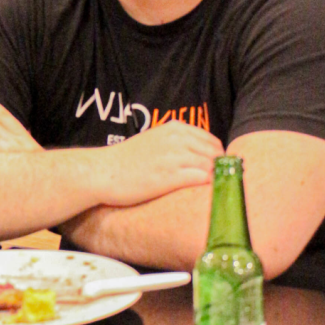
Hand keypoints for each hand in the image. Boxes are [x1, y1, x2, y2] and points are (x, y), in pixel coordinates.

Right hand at [107, 120, 223, 205]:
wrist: (103, 172)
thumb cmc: (126, 161)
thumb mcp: (153, 141)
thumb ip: (176, 143)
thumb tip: (198, 155)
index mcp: (174, 128)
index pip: (212, 140)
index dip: (218, 157)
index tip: (217, 171)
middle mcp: (177, 139)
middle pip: (215, 153)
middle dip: (221, 169)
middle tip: (219, 185)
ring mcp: (174, 157)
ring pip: (211, 166)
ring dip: (217, 179)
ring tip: (214, 193)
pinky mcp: (170, 177)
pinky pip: (201, 179)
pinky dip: (208, 187)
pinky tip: (204, 196)